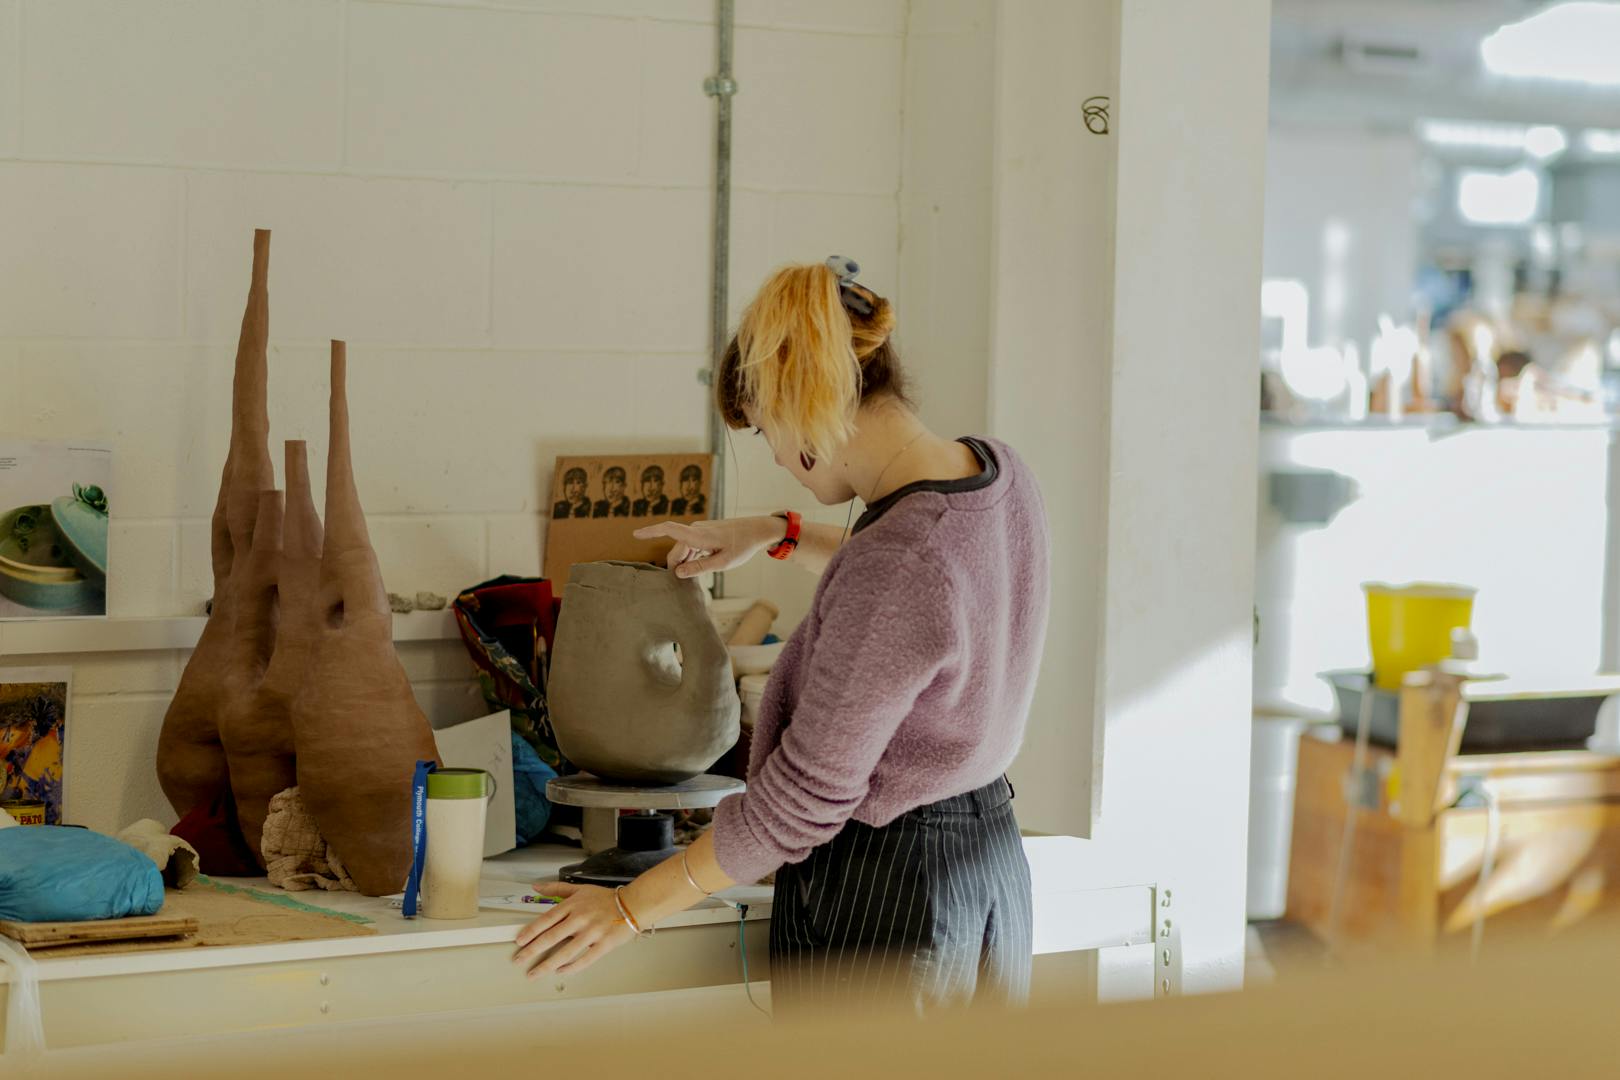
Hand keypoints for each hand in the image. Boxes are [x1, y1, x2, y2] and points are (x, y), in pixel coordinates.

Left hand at [511, 881, 634, 978]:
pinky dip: (571, 968)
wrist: (634, 904)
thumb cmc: (606, 899)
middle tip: (519, 960)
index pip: (547, 919)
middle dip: (532, 951)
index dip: (531, 931)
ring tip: (535, 973)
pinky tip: (560, 972)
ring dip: (547, 965)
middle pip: (552, 937)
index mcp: (573, 905)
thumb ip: (556, 889)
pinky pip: (585, 959)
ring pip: (565, 952)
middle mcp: (580, 919)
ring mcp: (592, 933)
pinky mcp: (604, 944)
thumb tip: (537, 887)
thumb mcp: (580, 889)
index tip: (519, 941)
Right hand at [633, 517, 786, 578]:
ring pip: (683, 549)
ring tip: (694, 578)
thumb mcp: (722, 563)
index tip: (635, 534)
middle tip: (682, 585)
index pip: (669, 530)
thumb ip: (699, 568)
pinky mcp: (704, 533)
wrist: (757, 531)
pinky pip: (691, 546)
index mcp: (698, 536)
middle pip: (676, 549)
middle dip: (675, 565)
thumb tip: (678, 573)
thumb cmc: (742, 546)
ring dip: (685, 562)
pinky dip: (691, 557)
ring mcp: (700, 531)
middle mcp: (696, 530)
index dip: (650, 532)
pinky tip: (698, 568)